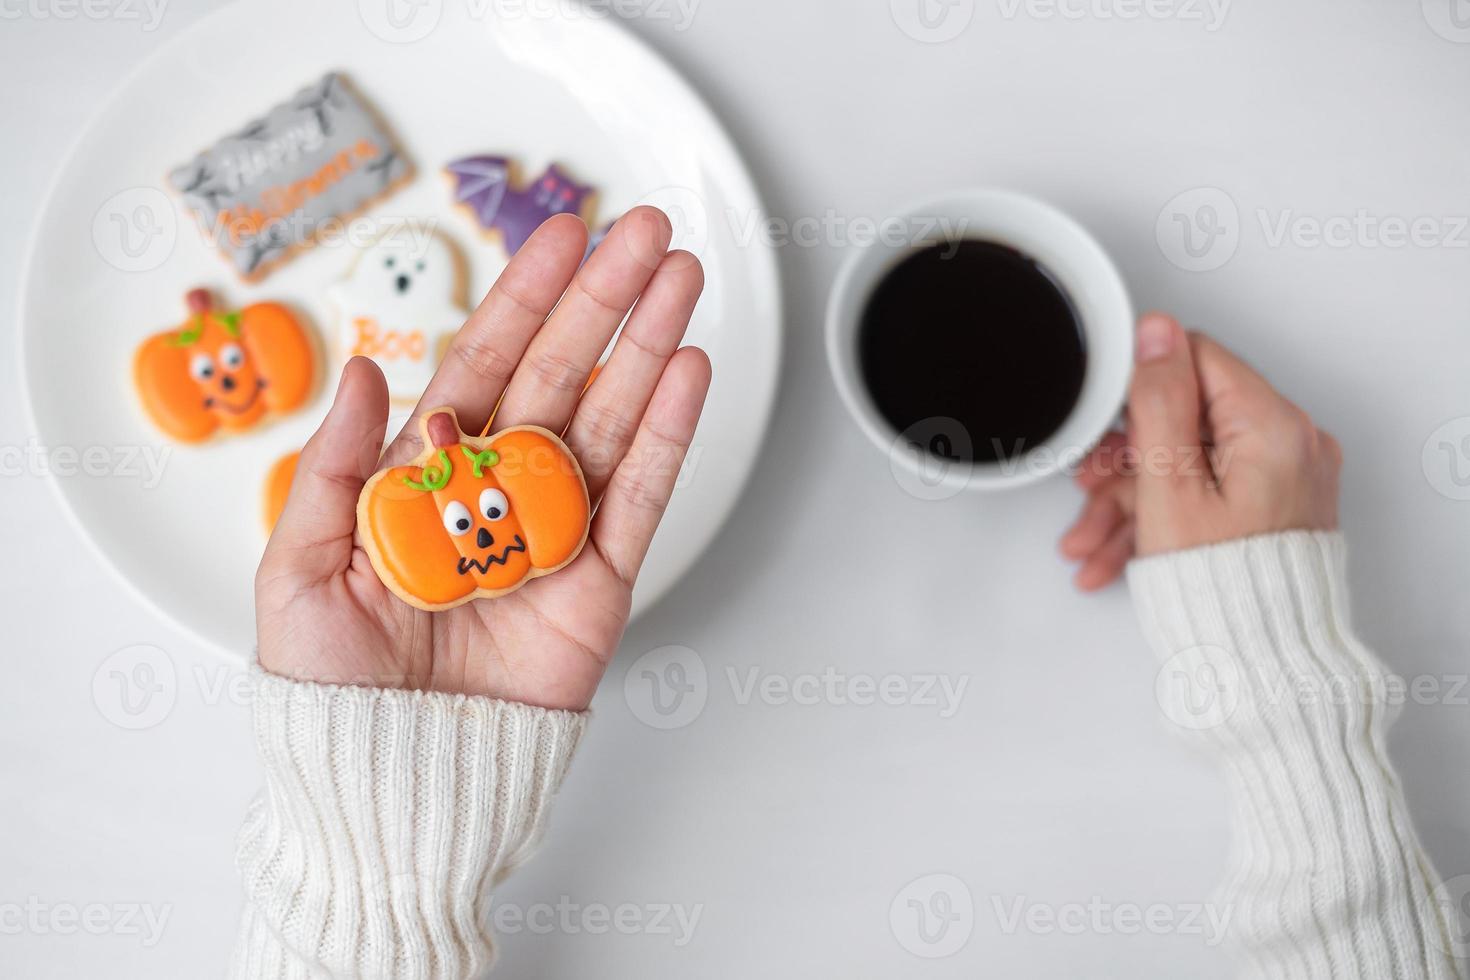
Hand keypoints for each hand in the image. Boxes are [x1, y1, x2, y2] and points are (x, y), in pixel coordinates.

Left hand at [255, 208, 709, 709]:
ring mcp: (557, 533)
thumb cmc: (331, 687)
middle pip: (561, 375)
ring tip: (682, 280)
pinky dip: (669, 437)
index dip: (525, 298)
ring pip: (612, 420)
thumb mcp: (299, 570)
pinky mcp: (601, 586)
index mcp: (428, 476)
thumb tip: (368, 372)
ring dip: (649, 346)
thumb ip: (334, 467)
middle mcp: (500, 491)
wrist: (394, 782)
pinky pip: (641, 500)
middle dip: (603, 300)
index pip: (484, 365)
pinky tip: (688, 373)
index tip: (561, 237)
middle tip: (643, 231)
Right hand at [1060, 312, 1340, 589]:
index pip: (1195, 361)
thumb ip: (1160, 402)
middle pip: (1186, 420)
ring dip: (1131, 500)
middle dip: (1125, 461)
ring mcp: (1284, 479)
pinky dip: (1163, 518)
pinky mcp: (1273, 508)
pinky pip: (1207, 493)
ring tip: (1090, 540)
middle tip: (1089, 488)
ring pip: (1189, 464)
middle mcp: (1292, 445)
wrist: (1262, 667)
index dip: (1140, 390)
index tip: (1107, 425)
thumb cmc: (1224, 591)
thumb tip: (1157, 333)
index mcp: (1274, 427)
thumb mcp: (1169, 487)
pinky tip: (1121, 551)